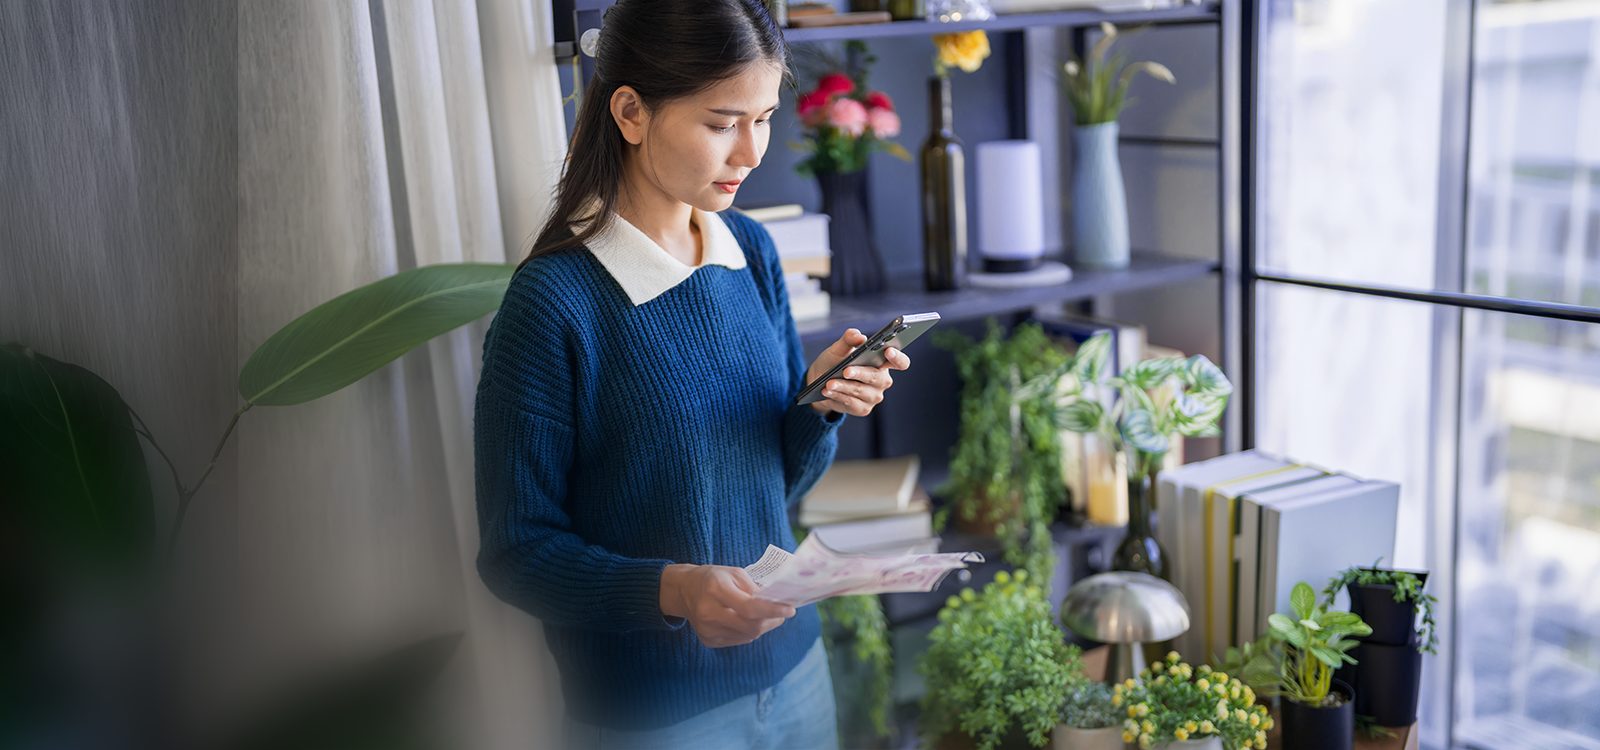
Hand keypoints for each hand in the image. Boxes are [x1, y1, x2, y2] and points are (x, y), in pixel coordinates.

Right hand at [659, 564, 795, 647]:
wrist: (684, 591)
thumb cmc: (713, 578)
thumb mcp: (734, 573)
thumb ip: (754, 588)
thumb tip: (777, 602)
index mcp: (716, 589)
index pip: (749, 607)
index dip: (772, 610)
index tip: (790, 609)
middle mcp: (709, 612)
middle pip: (750, 626)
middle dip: (772, 620)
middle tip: (783, 613)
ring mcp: (707, 630)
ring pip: (747, 636)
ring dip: (763, 627)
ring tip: (768, 616)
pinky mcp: (708, 640)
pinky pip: (738, 640)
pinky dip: (749, 631)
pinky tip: (748, 621)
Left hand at [805, 328, 911, 416]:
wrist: (820, 382)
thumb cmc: (834, 362)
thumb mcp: (839, 348)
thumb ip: (848, 339)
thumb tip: (858, 336)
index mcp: (883, 362)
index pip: (900, 362)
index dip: (897, 357)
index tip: (888, 351)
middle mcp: (882, 380)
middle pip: (878, 378)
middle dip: (861, 373)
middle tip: (846, 370)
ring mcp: (874, 396)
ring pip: (861, 391)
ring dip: (844, 387)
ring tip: (829, 383)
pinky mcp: (863, 409)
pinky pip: (851, 403)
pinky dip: (838, 396)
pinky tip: (827, 391)